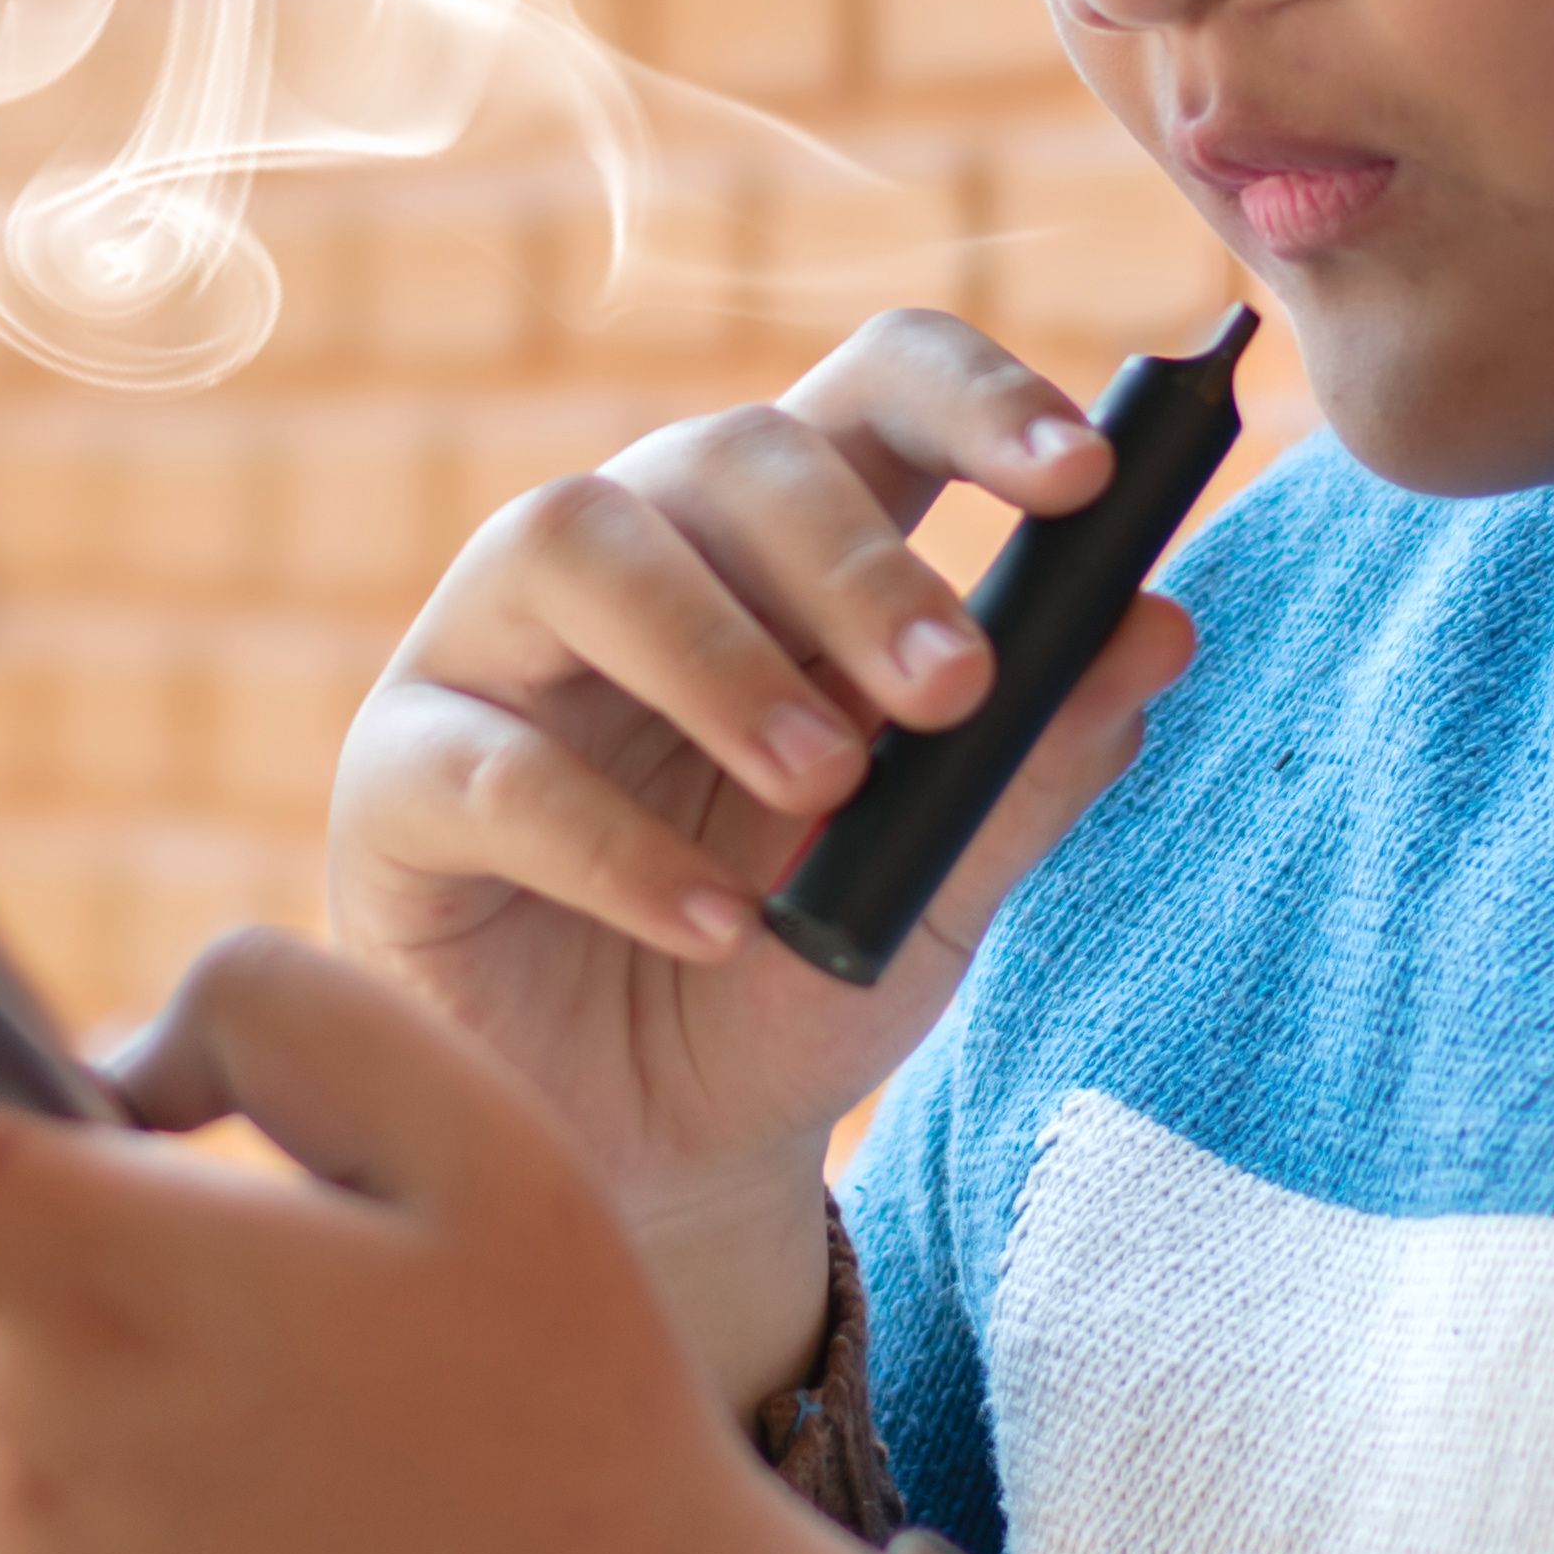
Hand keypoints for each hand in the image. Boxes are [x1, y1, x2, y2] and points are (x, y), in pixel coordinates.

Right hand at [332, 309, 1198, 1401]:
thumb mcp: (940, 887)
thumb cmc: (794, 981)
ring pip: (570, 540)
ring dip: (717, 652)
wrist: (660, 1162)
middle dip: (852, 556)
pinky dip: (608, 840)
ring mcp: (492, 655)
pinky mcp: (395, 783)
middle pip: (726, 450)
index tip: (1081, 480)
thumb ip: (1034, 766)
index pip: (871, 390)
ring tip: (824, 786)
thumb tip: (1158, 630)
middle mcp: (634, 563)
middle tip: (950, 687)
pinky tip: (713, 923)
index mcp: (786, 554)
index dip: (974, 399)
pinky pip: (482, 763)